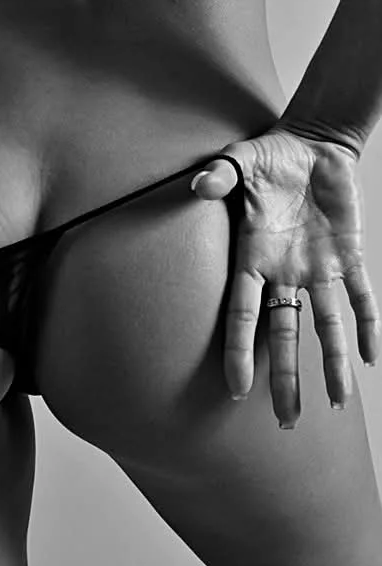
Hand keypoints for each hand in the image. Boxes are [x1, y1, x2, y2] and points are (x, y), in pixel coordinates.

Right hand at [190, 127, 379, 427]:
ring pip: (327, 324)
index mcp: (254, 257)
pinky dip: (369, 324)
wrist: (312, 145)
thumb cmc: (270, 156)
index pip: (244, 314)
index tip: (237, 388)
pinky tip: (373, 357)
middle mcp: (285, 272)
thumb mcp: (239, 160)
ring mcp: (318, 268)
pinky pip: (362, 296)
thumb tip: (200, 186)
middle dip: (287, 378)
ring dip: (333, 362)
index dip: (240, 351)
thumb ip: (220, 176)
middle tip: (286, 421)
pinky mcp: (348, 256)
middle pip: (285, 335)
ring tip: (337, 402)